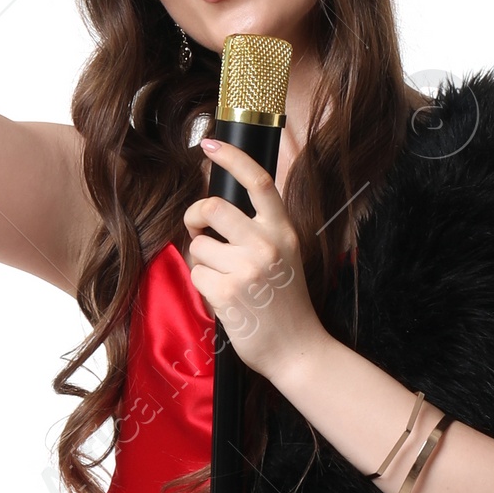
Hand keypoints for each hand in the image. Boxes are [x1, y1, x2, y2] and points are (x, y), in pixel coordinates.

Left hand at [183, 140, 327, 383]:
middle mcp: (267, 244)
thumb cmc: (286, 304)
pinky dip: (203, 286)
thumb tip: (215, 210)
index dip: (232, 157)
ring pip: (198, 245)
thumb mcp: (286, 256)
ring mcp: (247, 268)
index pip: (258, 181)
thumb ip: (259, 231)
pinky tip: (224, 299)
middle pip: (213, 207)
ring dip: (202, 261)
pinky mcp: (227, 292)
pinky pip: (196, 274)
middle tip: (197, 228)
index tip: (210, 143)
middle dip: (195, 215)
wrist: (298, 349)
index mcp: (284, 231)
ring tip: (224, 280)